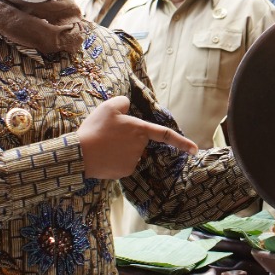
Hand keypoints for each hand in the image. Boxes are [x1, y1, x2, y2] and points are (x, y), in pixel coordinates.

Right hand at [77, 96, 197, 179]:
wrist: (79, 154)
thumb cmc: (95, 129)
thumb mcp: (108, 107)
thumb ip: (123, 103)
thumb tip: (127, 106)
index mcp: (140, 130)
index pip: (165, 134)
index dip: (182, 142)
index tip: (195, 149)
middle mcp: (140, 147)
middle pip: (138, 141)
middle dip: (126, 138)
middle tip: (106, 135)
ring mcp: (133, 161)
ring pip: (130, 153)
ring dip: (119, 149)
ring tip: (102, 145)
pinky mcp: (125, 172)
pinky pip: (123, 163)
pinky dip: (115, 160)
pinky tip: (103, 156)